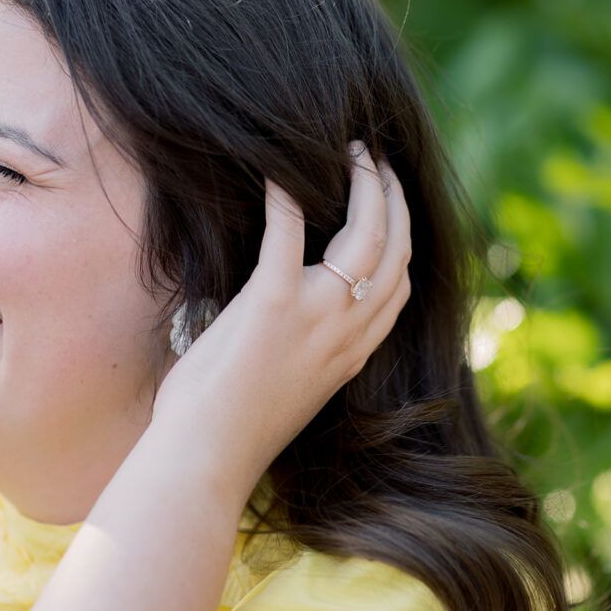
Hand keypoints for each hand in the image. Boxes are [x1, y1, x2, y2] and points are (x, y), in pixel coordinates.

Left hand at [151, 140, 411, 505]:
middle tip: (376, 159)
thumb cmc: (235, 428)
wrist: (207, 460)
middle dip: (393, 195)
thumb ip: (310, 347)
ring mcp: (316, 316)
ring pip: (366, 233)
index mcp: (354, 352)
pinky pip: (287, 232)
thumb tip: (295, 313)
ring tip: (350, 151)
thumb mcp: (294, 386)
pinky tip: (275, 169)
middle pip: (397, 248)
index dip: (403, 236)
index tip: (390, 204)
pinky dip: (284, 194)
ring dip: (363, 183)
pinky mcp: (272, 304)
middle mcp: (349, 331)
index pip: (400, 284)